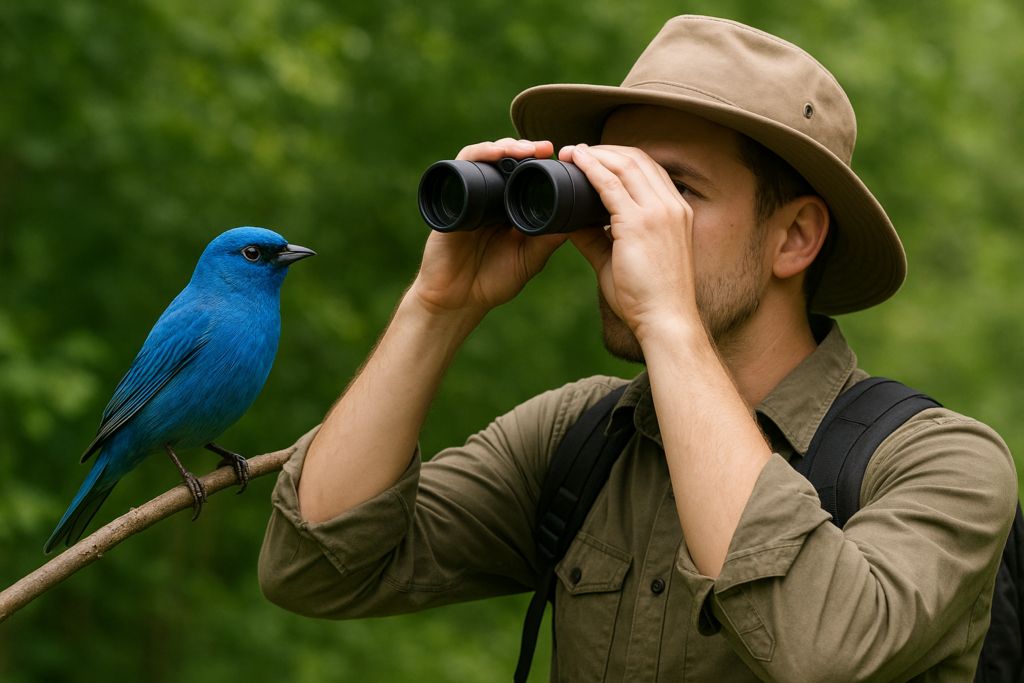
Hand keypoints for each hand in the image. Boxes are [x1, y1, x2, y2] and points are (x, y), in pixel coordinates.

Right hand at [409, 139, 569, 319]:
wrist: (456, 301)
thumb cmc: (492, 283)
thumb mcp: (528, 260)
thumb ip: (547, 241)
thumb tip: (576, 219)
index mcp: (509, 209)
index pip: (525, 176)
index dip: (542, 164)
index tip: (561, 159)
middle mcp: (490, 198)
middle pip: (506, 161)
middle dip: (526, 149)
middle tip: (546, 148)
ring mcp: (469, 196)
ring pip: (486, 158)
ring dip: (505, 147)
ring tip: (523, 149)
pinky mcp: (450, 198)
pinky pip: (461, 167)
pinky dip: (478, 154)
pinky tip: (494, 154)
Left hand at [561, 143, 701, 342]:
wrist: (666, 321)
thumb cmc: (647, 298)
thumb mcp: (620, 260)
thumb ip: (597, 239)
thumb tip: (571, 224)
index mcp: (676, 212)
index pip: (649, 170)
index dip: (620, 158)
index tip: (594, 158)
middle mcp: (672, 205)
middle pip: (638, 159)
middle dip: (606, 150)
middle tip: (576, 151)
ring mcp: (659, 212)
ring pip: (625, 164)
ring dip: (596, 154)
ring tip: (571, 152)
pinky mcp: (639, 223)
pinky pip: (611, 184)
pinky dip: (591, 168)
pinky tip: (576, 162)